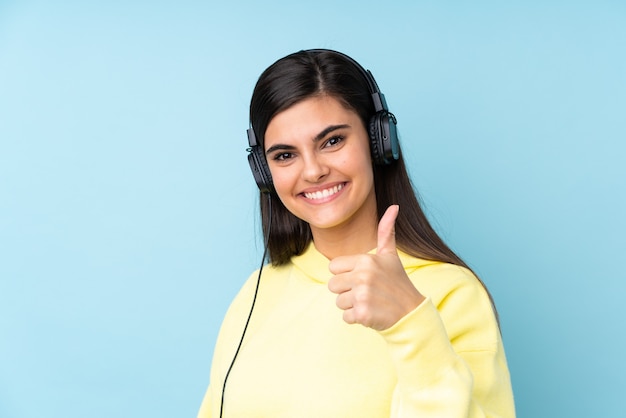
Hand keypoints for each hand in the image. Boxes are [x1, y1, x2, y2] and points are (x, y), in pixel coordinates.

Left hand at [328, 205, 424, 330]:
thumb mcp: (390, 255)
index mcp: (365, 260)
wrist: (411, 312)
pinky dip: (356, 318)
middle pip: (332, 285)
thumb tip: (394, 206)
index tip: (363, 278)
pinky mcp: (363, 313)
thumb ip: (386, 231)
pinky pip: (345, 317)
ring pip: (338, 302)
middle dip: (346, 291)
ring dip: (352, 305)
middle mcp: (363, 276)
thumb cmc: (397, 282)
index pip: (333, 267)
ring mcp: (362, 295)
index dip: (345, 274)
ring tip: (370, 302)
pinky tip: (371, 313)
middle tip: (367, 292)